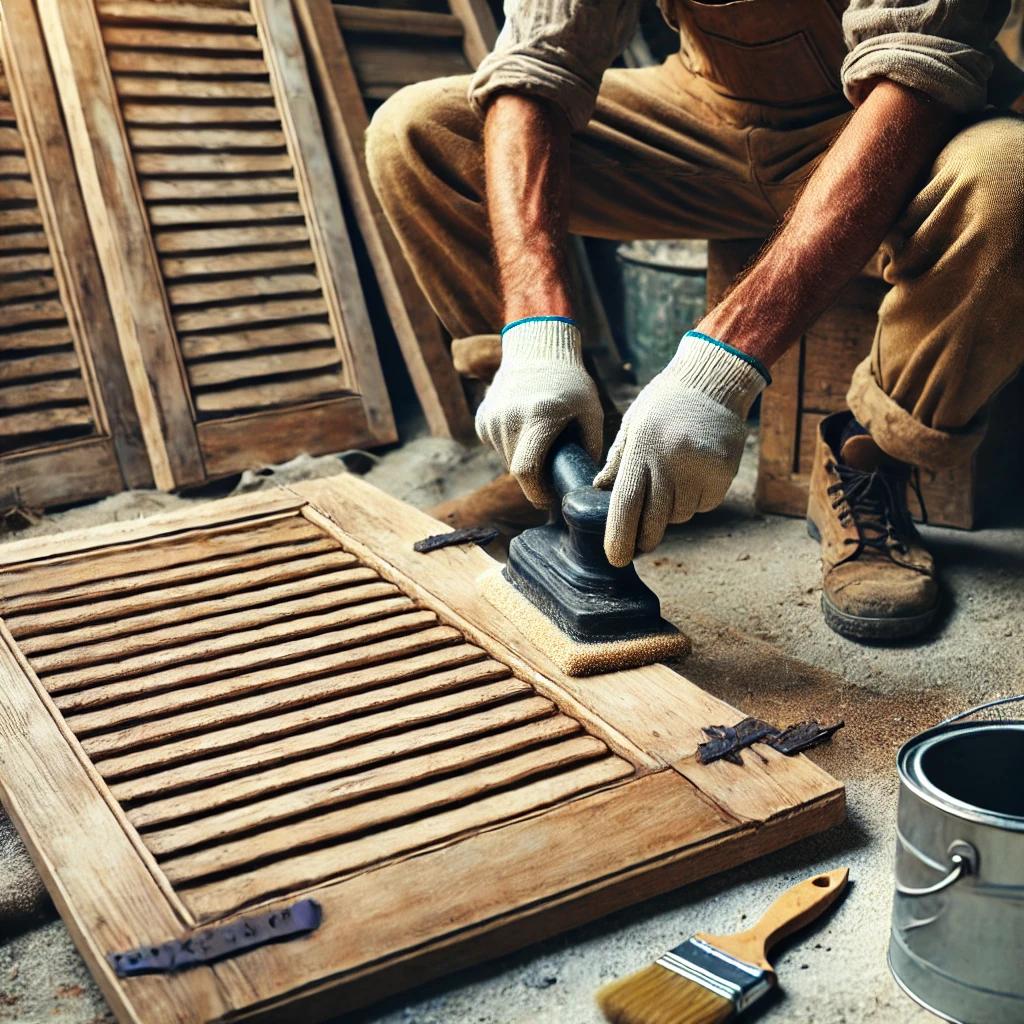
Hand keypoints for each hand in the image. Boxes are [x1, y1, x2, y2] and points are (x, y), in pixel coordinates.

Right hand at [475, 317, 602, 505]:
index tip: (549, 499)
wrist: (537, 349)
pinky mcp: (482, 419)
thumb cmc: (570, 383)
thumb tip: (587, 484)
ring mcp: (491, 419)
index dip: (537, 493)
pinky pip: (497, 447)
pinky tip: (525, 427)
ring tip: (541, 441)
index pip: (527, 471)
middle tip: (552, 470)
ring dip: (523, 460)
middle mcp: (509, 418)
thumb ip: (590, 449)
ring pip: (506, 460)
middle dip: (534, 479)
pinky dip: (512, 447)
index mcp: (538, 417)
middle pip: (517, 470)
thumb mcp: (591, 412)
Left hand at [594, 332, 767, 566]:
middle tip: (637, 545)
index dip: (619, 535)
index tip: (615, 557)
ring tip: (670, 484)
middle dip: (644, 538)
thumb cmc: (665, 404)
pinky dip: (693, 501)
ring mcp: (700, 469)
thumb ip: (617, 462)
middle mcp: (672, 461)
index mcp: (643, 448)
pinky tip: (692, 476)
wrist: (714, 381)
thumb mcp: (633, 425)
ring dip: (670, 513)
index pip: (627, 502)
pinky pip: (702, 505)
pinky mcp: (722, 475)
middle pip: (654, 520)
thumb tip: (598, 494)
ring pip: (679, 516)